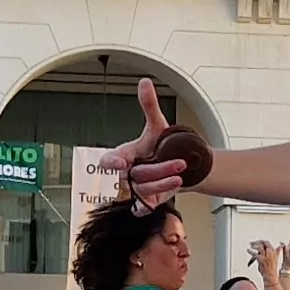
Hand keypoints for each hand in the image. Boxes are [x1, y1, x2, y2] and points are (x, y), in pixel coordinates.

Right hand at [112, 78, 187, 209]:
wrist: (177, 163)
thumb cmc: (161, 144)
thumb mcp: (157, 125)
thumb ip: (149, 105)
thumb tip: (145, 82)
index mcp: (124, 154)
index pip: (108, 160)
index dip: (111, 162)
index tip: (120, 162)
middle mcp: (126, 173)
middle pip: (134, 175)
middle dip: (158, 170)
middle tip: (179, 163)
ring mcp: (134, 189)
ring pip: (143, 190)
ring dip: (163, 183)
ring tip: (181, 175)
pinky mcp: (142, 202)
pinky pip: (141, 207)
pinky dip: (148, 205)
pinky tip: (160, 199)